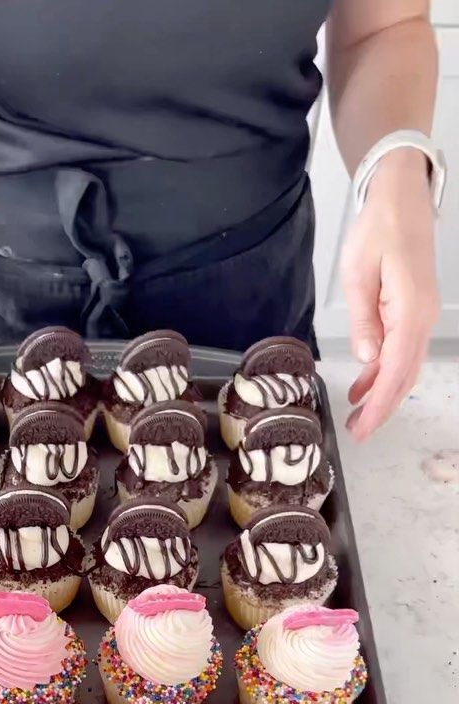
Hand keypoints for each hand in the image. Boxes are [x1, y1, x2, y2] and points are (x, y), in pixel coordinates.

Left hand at [340, 150, 438, 441]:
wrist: (401, 197)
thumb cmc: (380, 227)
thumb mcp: (359, 273)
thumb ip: (363, 320)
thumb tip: (367, 358)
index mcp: (410, 312)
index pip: (396, 371)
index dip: (379, 404)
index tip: (363, 427)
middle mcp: (422, 318)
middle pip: (404, 375)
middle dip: (382, 407)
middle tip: (358, 432)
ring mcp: (420, 315)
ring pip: (404, 365)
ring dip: (382, 391)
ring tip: (357, 413)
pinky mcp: (413, 310)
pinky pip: (401, 349)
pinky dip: (383, 370)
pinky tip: (364, 383)